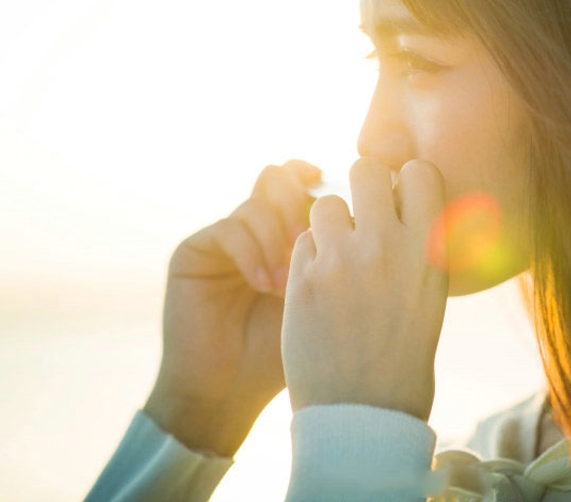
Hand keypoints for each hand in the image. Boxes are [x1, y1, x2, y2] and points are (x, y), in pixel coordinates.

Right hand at [144, 159, 320, 455]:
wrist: (233, 392)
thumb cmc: (293, 355)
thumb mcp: (328, 300)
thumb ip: (344, 257)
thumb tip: (376, 215)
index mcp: (290, 232)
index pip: (308, 185)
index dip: (328, 188)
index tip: (349, 210)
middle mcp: (258, 228)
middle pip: (282, 177)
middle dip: (302, 206)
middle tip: (310, 245)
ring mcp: (226, 237)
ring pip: (259, 200)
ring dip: (278, 238)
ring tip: (285, 284)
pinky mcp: (194, 250)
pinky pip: (230, 228)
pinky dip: (252, 253)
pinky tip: (263, 286)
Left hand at [281, 157, 447, 421]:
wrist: (365, 414)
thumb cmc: (404, 357)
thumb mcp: (430, 296)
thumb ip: (416, 246)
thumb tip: (397, 204)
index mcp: (430, 250)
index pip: (420, 171)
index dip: (405, 180)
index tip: (399, 201)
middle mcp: (388, 246)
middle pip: (366, 167)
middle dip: (361, 185)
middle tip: (361, 216)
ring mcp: (342, 260)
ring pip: (326, 204)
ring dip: (329, 224)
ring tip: (336, 258)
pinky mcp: (303, 280)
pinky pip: (302, 242)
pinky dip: (308, 258)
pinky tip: (318, 290)